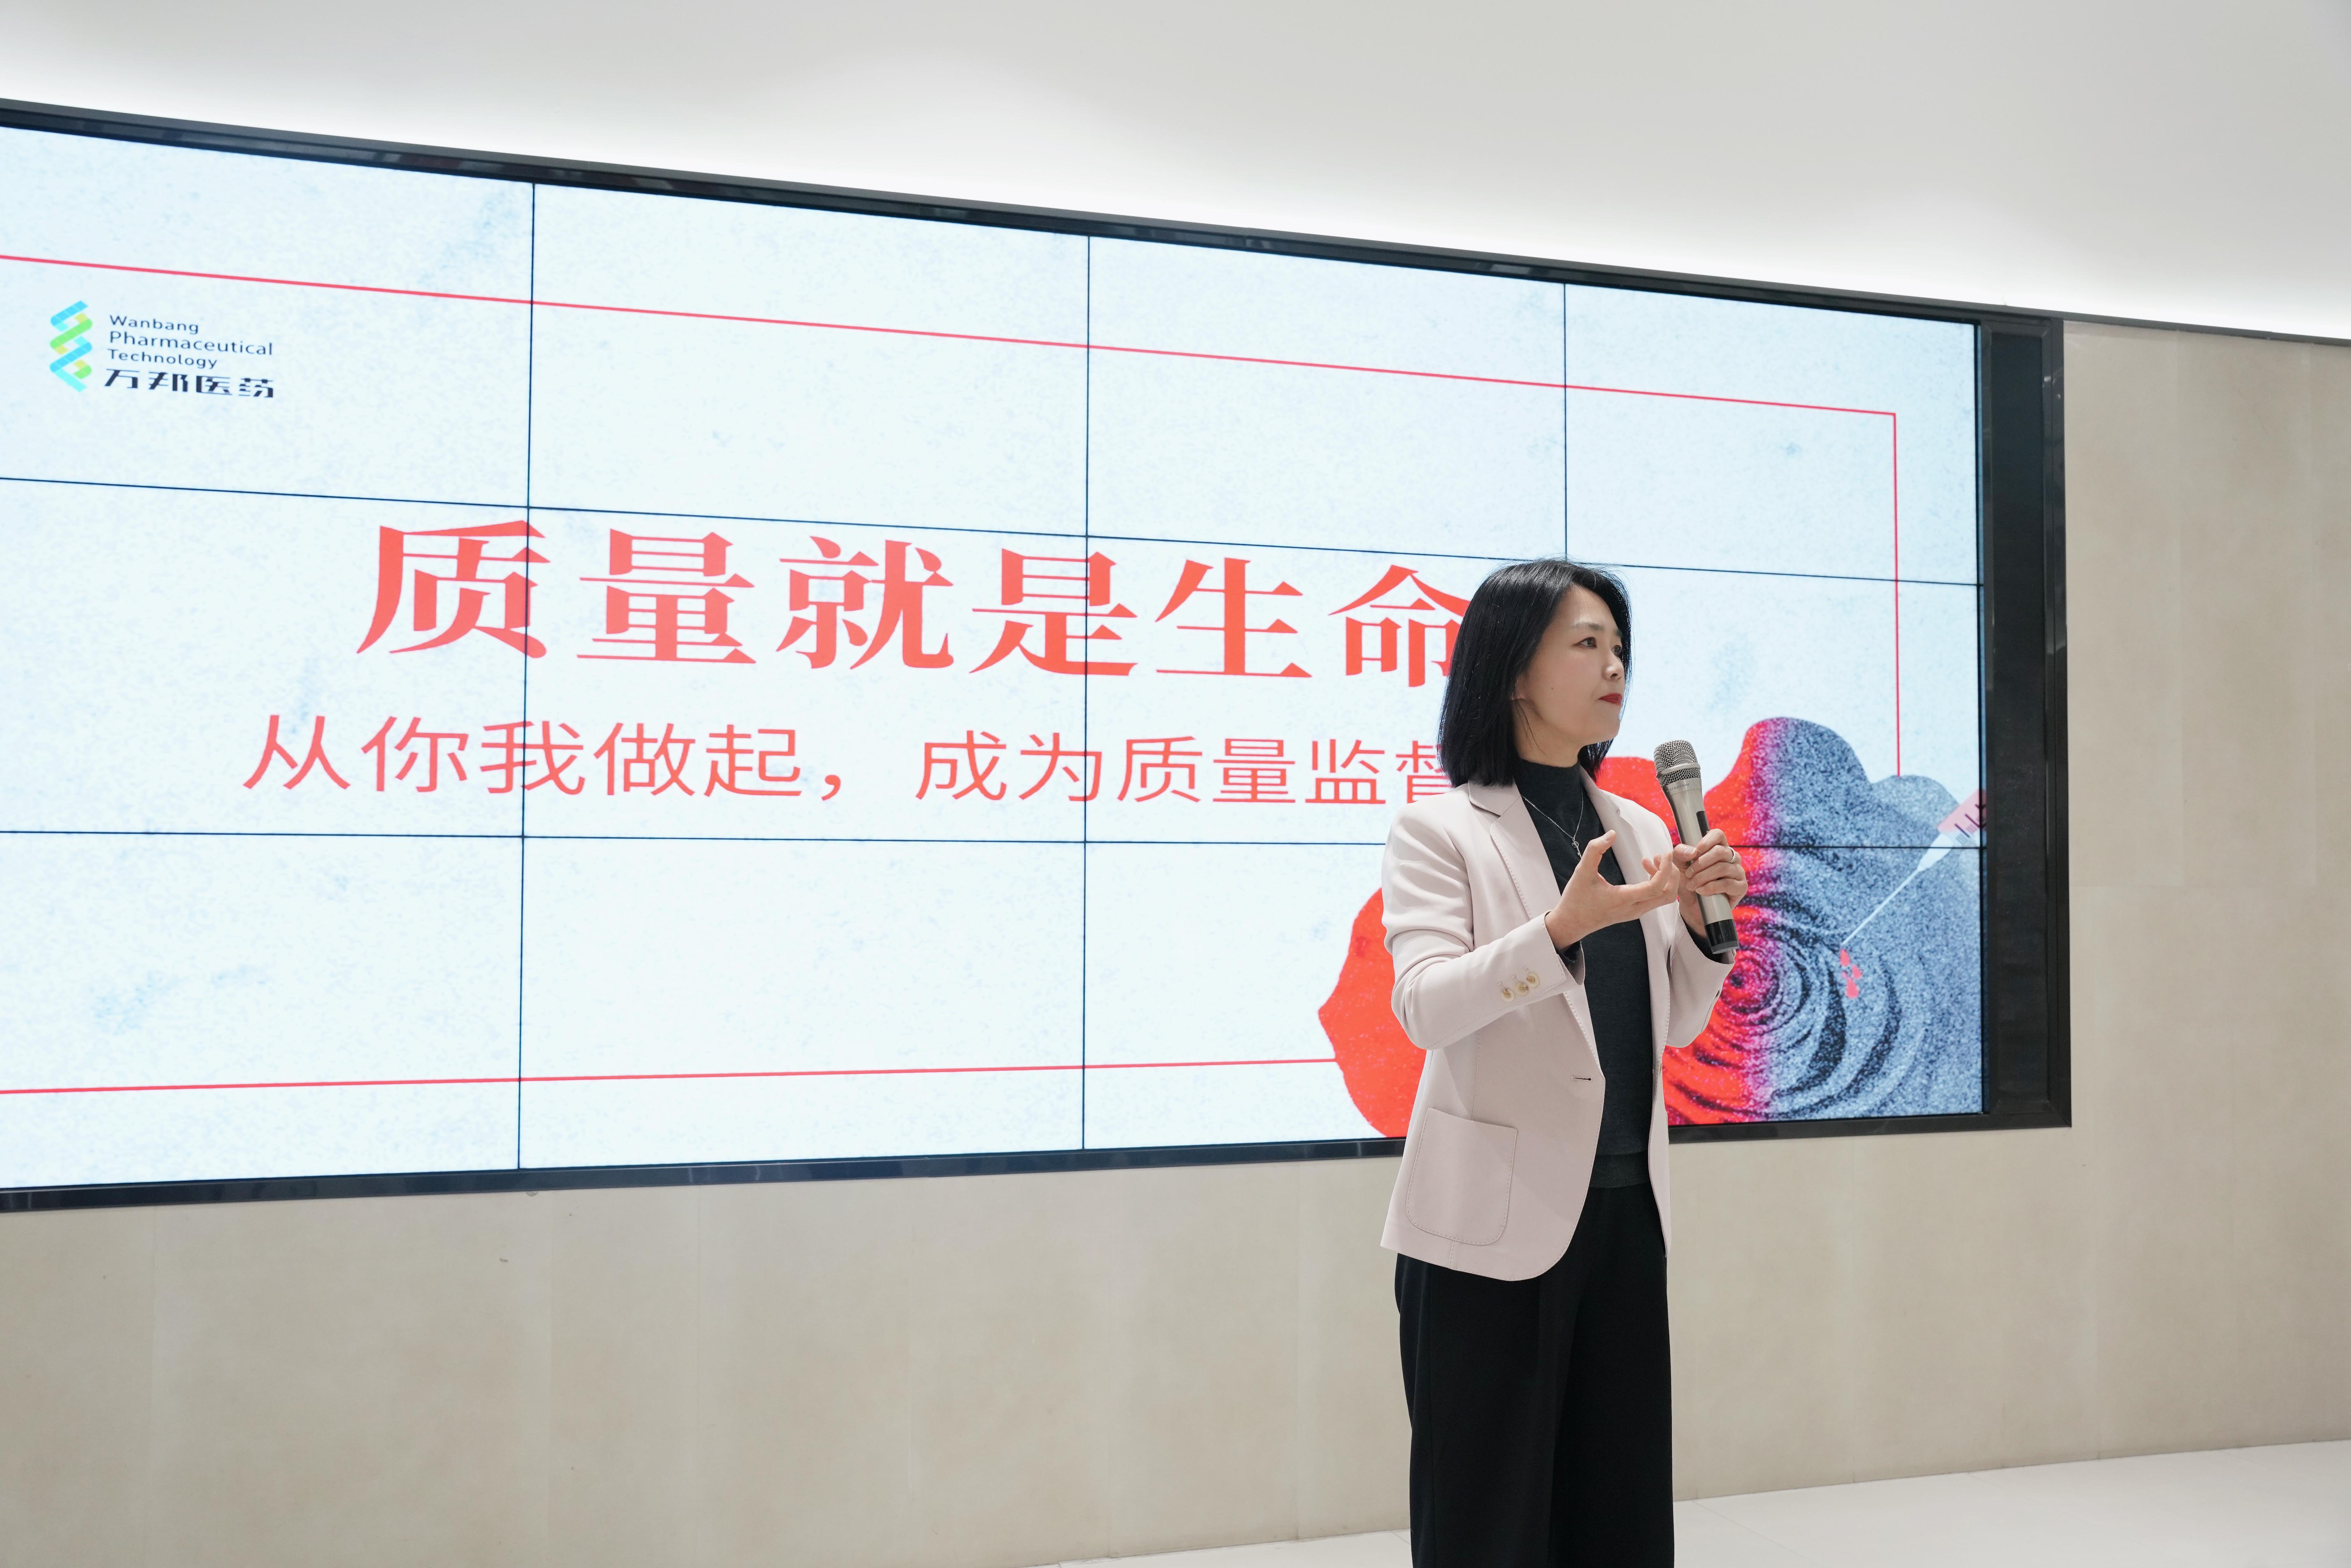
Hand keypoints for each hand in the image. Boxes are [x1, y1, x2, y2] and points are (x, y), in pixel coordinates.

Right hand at [1544, 830, 1683, 949]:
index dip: (1665, 869)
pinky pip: (1655, 897)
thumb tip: (1611, 834)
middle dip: (1671, 874)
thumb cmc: (1576, 899)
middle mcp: (1634, 908)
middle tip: (1660, 856)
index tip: (1665, 853)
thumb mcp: (1581, 871)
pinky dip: (1657, 882)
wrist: (1572, 923)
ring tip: (1648, 861)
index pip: (1656, 887)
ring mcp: (1636, 911)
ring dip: (1664, 878)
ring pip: (1664, 897)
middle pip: (1668, 895)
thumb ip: (1594, 850)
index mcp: (1624, 899)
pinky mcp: (1635, 910)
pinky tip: (1644, 868)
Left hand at [1674, 828, 1748, 934]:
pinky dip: (1710, 887)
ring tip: (1692, 884)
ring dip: (1703, 876)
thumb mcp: (1678, 865)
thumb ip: (1680, 853)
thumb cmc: (1687, 881)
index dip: (1705, 842)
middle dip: (1700, 863)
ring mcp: (1738, 871)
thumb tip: (1692, 852)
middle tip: (1689, 873)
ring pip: (1722, 867)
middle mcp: (1731, 857)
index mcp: (1718, 847)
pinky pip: (1727, 883)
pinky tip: (1701, 891)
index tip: (1694, 853)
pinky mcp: (1740, 887)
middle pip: (1720, 851)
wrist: (1692, 905)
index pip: (1718, 835)